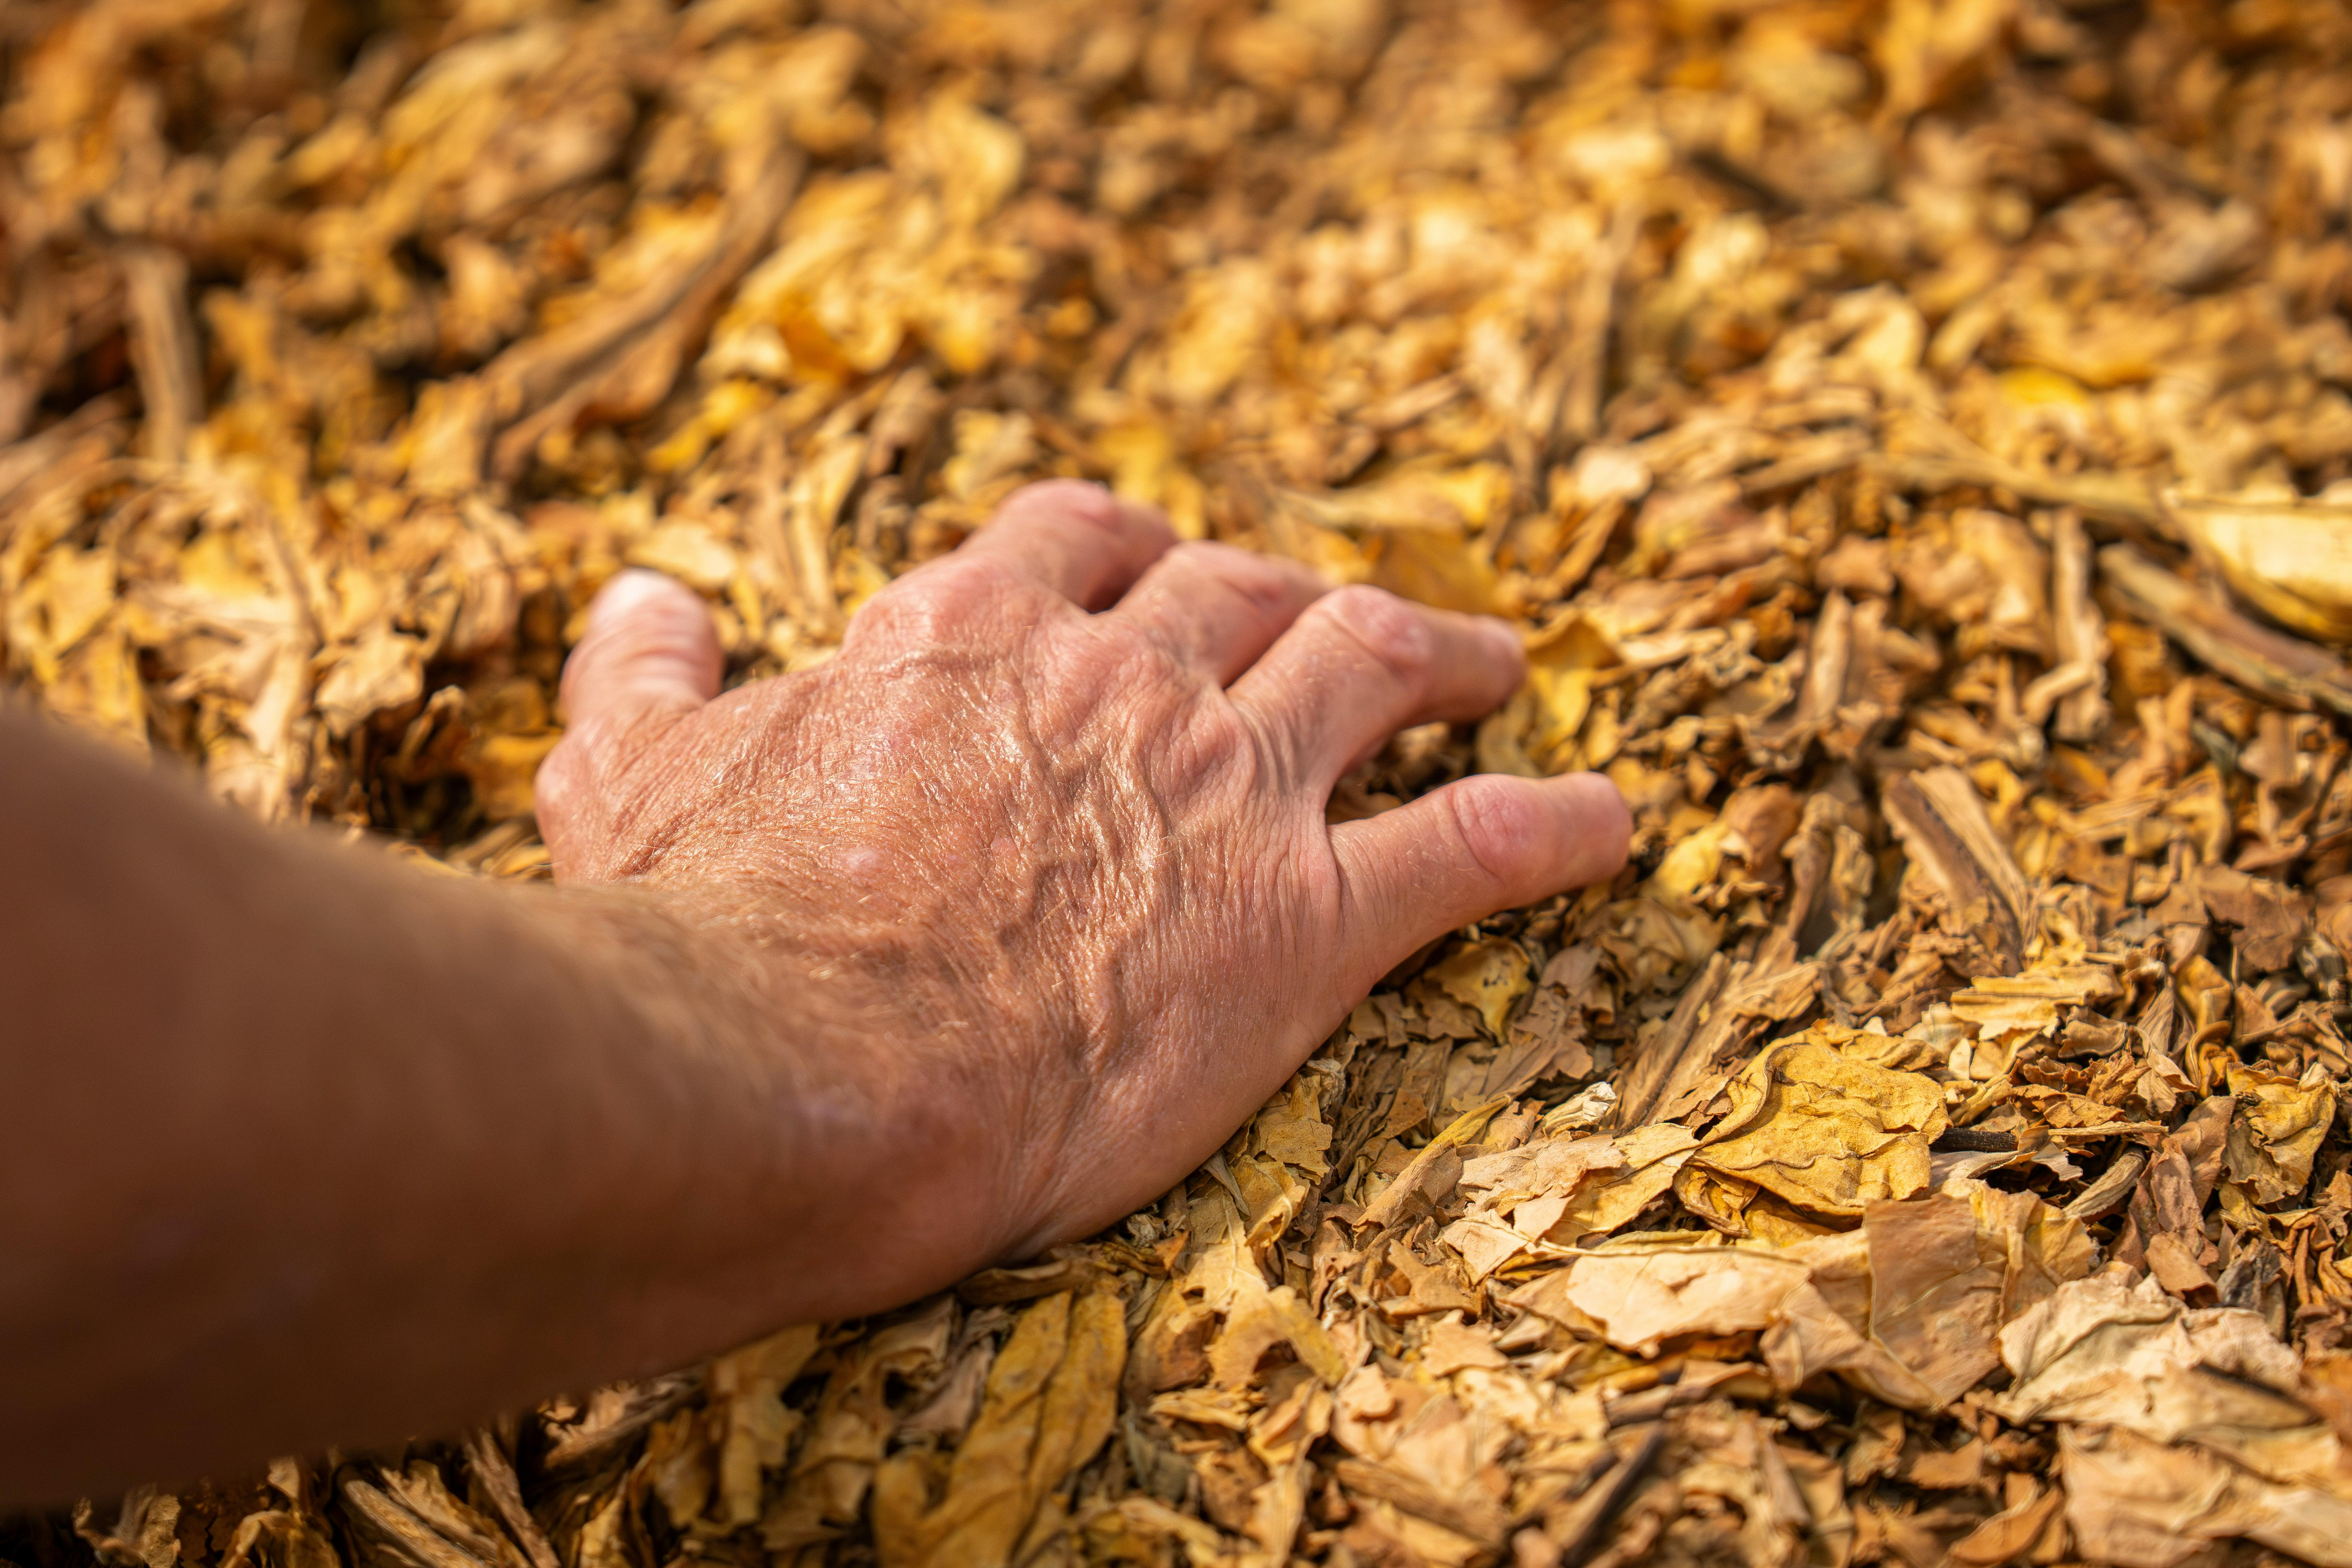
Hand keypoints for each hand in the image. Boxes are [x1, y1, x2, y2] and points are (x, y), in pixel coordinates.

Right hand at [536, 480, 1627, 1292]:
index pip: (1087, 536)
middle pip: (1249, 587)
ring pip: (1378, 670)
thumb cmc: (717, 930)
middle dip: (1298, 589)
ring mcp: (1231, 792)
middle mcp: (1127, 679)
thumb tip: (644, 599)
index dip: (1136, 543)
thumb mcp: (634, 778)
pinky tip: (1612, 822)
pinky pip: (1471, 849)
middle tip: (1342, 616)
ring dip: (1450, 655)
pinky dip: (1551, 827)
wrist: (809, 1066)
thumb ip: (644, 677)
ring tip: (1498, 663)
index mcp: (979, 633)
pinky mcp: (1303, 924)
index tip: (1160, 562)